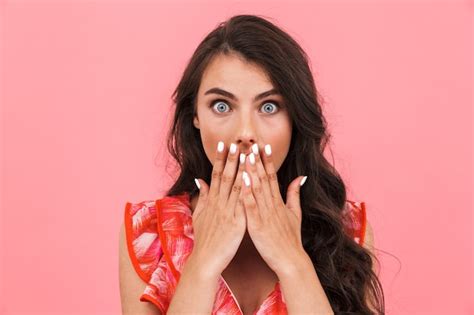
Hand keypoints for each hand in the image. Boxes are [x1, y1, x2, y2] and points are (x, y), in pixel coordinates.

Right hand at [191, 141, 246, 277]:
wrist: (205, 260)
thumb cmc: (204, 239)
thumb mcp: (199, 215)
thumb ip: (202, 196)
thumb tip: (200, 179)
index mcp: (212, 201)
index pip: (216, 175)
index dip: (221, 159)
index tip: (224, 144)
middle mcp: (218, 203)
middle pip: (225, 176)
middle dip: (231, 159)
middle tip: (236, 142)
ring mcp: (227, 212)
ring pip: (234, 186)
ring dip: (240, 169)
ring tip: (246, 154)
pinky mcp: (236, 223)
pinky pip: (242, 204)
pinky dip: (246, 191)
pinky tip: (251, 179)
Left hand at [241, 143, 307, 275]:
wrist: (291, 260)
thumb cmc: (291, 239)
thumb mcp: (296, 214)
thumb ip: (294, 194)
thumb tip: (300, 177)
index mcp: (278, 202)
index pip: (272, 177)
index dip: (268, 161)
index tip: (263, 146)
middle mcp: (272, 205)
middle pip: (264, 178)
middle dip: (258, 160)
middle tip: (252, 144)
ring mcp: (265, 214)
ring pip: (257, 188)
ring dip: (251, 171)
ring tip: (246, 155)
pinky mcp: (258, 225)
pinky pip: (251, 206)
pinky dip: (247, 193)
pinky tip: (242, 181)